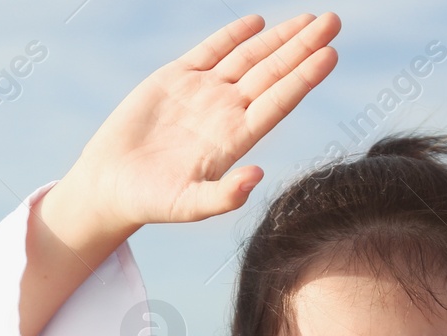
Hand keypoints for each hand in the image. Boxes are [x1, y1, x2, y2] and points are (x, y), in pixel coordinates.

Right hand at [58, 12, 340, 234]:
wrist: (112, 186)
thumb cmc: (151, 202)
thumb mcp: (189, 205)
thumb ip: (224, 196)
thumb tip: (256, 175)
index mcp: (235, 139)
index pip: (279, 101)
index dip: (304, 77)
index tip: (330, 54)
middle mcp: (226, 112)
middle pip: (274, 73)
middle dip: (303, 47)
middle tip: (334, 22)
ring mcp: (203, 93)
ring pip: (249, 58)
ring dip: (279, 38)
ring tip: (310, 19)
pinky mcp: (175, 80)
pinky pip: (211, 51)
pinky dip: (232, 35)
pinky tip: (256, 23)